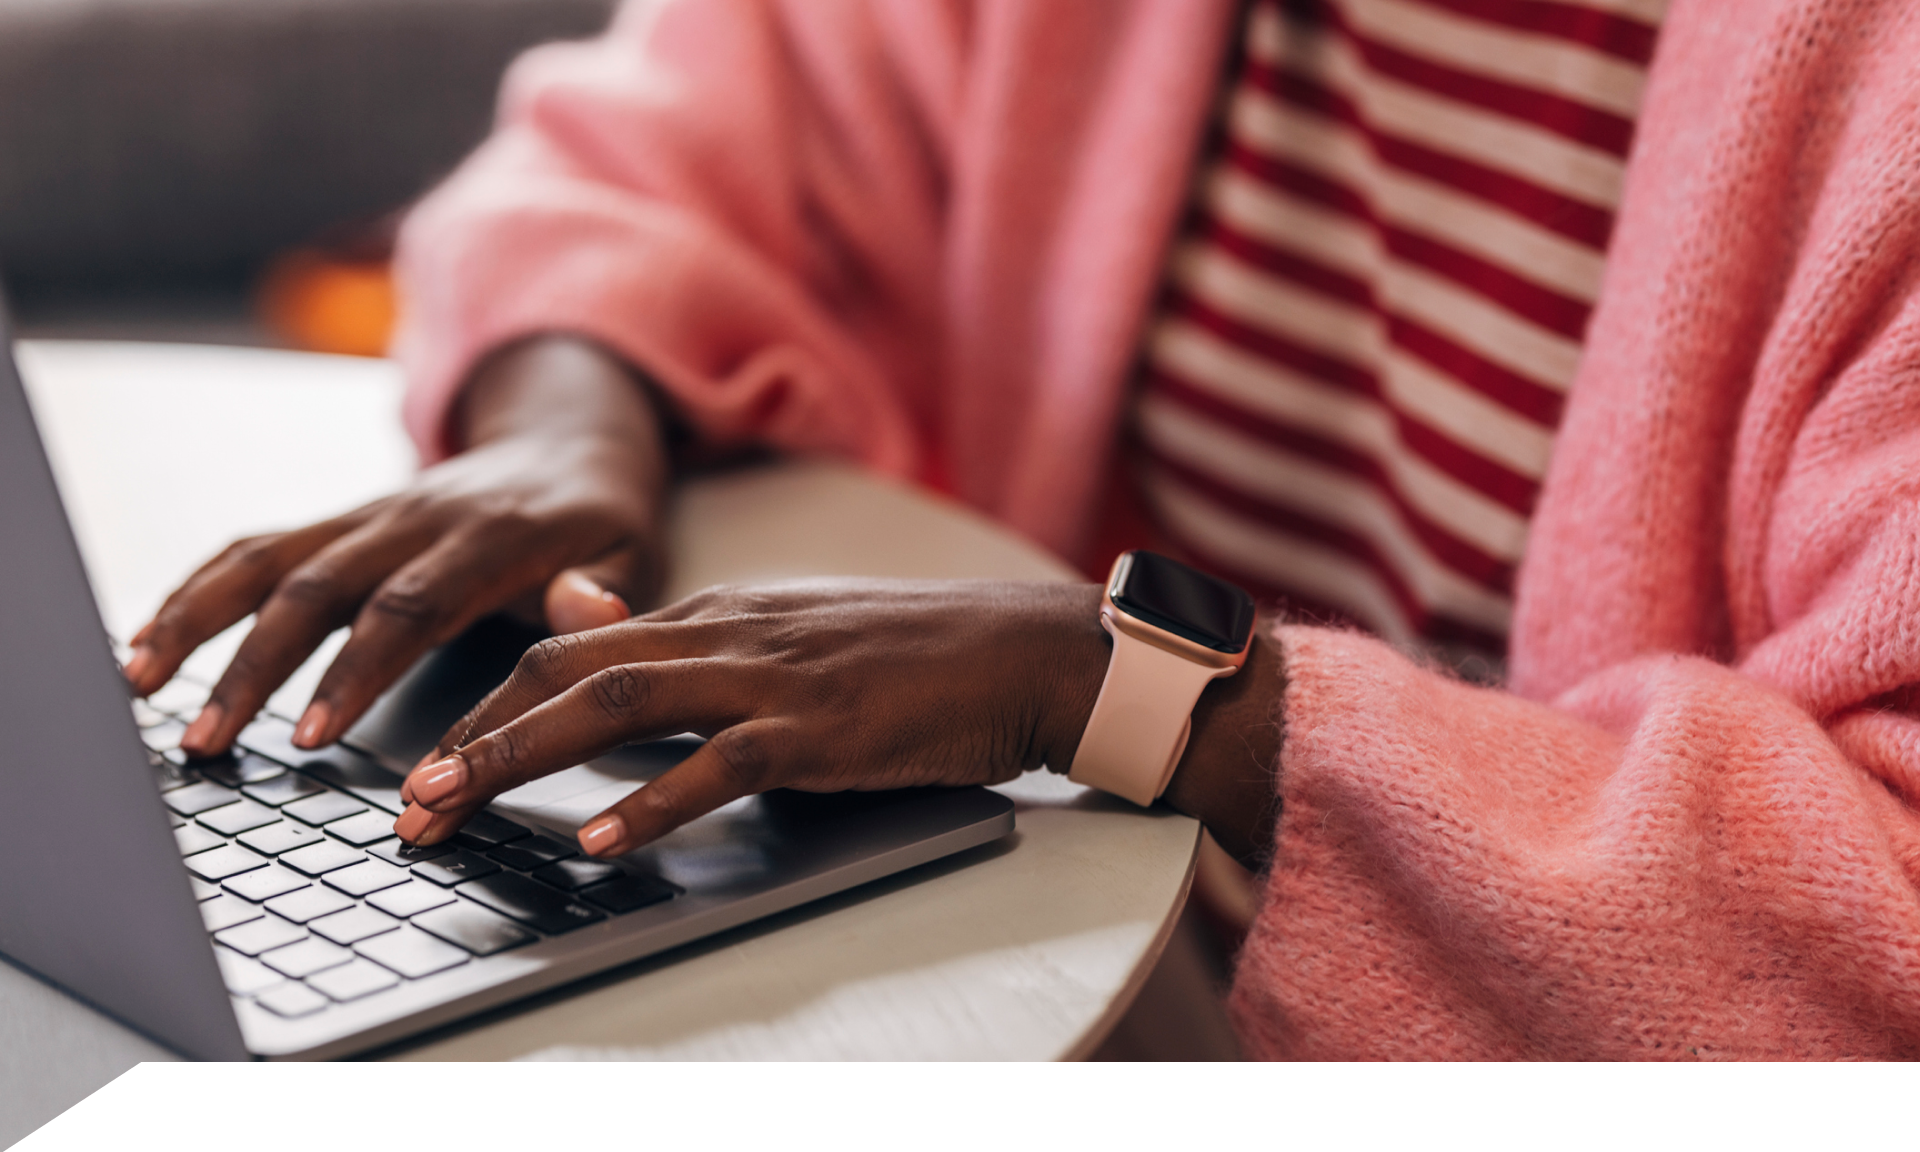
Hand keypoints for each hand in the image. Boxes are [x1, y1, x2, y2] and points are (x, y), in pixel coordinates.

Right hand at [124, 337, 672, 756]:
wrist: (569, 442)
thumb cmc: (600, 519)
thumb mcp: (632, 550)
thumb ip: (607, 586)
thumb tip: (591, 605)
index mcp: (486, 537)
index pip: (407, 605)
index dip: (354, 668)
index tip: (312, 734)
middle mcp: (412, 520)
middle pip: (316, 587)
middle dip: (253, 665)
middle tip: (208, 740)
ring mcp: (367, 517)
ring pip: (265, 559)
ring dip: (197, 619)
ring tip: (140, 686)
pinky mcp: (338, 523)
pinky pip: (255, 548)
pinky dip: (196, 589)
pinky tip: (147, 640)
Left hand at [392, 579, 1285, 867]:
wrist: (1022, 649)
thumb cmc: (911, 654)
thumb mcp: (785, 629)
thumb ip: (691, 638)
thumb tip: (589, 617)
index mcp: (714, 610)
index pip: (570, 644)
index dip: (487, 700)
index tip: (426, 753)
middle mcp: (725, 629)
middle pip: (566, 669)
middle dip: (471, 734)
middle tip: (402, 798)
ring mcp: (771, 674)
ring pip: (616, 704)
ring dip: (521, 759)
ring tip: (452, 807)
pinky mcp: (821, 725)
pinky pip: (719, 763)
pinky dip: (655, 799)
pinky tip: (605, 836)